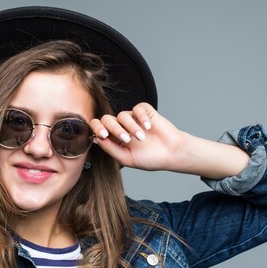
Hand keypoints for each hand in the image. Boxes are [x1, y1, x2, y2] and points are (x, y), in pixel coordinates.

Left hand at [91, 102, 249, 178]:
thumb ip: (110, 148)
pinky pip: (138, 108)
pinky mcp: (145, 111)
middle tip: (125, 139)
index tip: (102, 134)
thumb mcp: (126, 158)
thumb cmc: (150, 158)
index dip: (97, 128)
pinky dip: (142, 117)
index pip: (98, 127)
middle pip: (107, 119)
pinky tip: (148, 127)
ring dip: (131, 127)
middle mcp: (121, 126)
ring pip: (122, 115)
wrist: (171, 154)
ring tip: (141, 138)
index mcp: (114, 138)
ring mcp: (132, 118)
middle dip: (114, 129)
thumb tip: (95, 139)